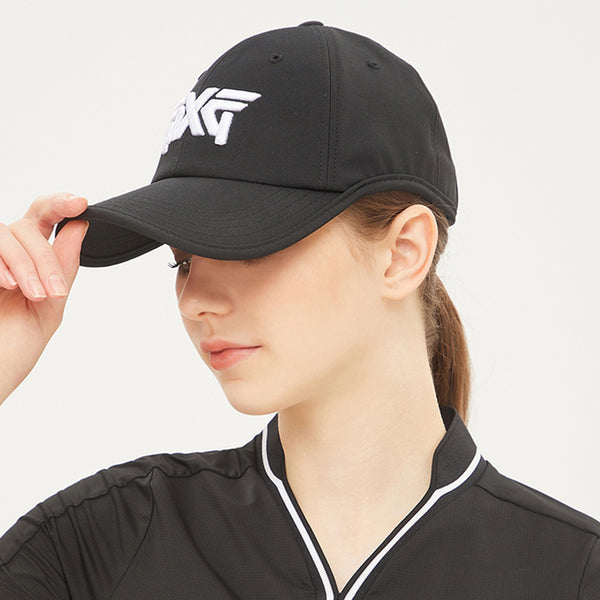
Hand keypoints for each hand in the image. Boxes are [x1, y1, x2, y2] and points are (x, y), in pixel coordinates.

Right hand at [0, 192, 88, 404]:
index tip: (81, 203)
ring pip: (5, 232)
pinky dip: (1, 262)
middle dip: (46, 257)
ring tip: (33, 295)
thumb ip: (62, 268)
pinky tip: (6, 285)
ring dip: (26, 262)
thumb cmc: (12, 350)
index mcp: (25, 262)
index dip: (60, 204)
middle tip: (54, 292)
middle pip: (26, 226)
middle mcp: (1, 255)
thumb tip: (80, 226)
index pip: (42, 219)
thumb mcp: (48, 309)